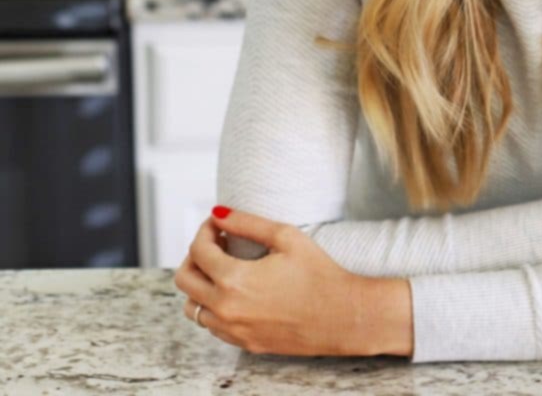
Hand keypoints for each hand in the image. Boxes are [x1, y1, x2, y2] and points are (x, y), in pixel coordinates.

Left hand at [174, 207, 408, 356]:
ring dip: (201, 283)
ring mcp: (232, 331)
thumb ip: (248, 223)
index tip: (218, 222)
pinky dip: (213, 305)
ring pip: (193, 307)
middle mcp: (226, 309)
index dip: (204, 230)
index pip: (198, 251)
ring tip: (225, 267)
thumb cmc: (319, 273)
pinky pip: (212, 325)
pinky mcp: (243, 343)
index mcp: (234, 280)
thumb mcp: (285, 237)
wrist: (342, 315)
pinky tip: (238, 290)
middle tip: (217, 242)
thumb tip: (219, 213)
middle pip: (184, 280)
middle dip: (195, 255)